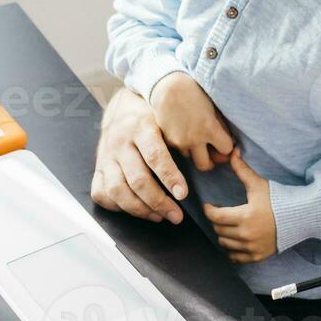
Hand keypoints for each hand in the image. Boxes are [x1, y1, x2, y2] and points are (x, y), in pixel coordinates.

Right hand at [90, 88, 186, 223]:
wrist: (121, 104)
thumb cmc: (153, 113)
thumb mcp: (167, 114)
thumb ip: (184, 133)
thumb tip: (222, 152)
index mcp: (141, 126)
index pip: (155, 155)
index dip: (169, 177)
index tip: (183, 194)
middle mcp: (120, 142)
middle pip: (137, 179)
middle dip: (158, 202)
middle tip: (177, 216)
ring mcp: (106, 156)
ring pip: (117, 190)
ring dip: (139, 209)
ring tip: (159, 216)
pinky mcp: (98, 167)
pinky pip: (101, 193)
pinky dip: (117, 207)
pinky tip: (136, 210)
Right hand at [150, 72, 234, 170]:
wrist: (167, 86)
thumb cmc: (195, 93)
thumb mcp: (213, 108)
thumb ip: (221, 127)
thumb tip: (229, 145)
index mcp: (209, 128)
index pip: (226, 150)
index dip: (227, 145)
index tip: (225, 140)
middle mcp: (193, 139)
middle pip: (205, 166)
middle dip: (211, 160)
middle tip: (212, 152)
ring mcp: (178, 142)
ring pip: (190, 159)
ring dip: (195, 153)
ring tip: (196, 140)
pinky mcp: (167, 141)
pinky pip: (178, 151)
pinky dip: (183, 147)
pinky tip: (184, 134)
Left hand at [202, 150, 276, 263]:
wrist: (300, 217)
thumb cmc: (279, 199)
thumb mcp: (259, 184)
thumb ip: (242, 170)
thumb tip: (232, 152)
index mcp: (245, 216)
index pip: (216, 217)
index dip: (209, 210)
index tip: (209, 206)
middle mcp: (246, 234)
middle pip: (219, 230)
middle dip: (217, 221)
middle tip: (220, 214)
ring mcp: (251, 247)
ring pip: (224, 244)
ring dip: (223, 235)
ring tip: (228, 226)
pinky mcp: (257, 256)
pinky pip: (235, 258)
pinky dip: (231, 250)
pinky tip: (235, 240)